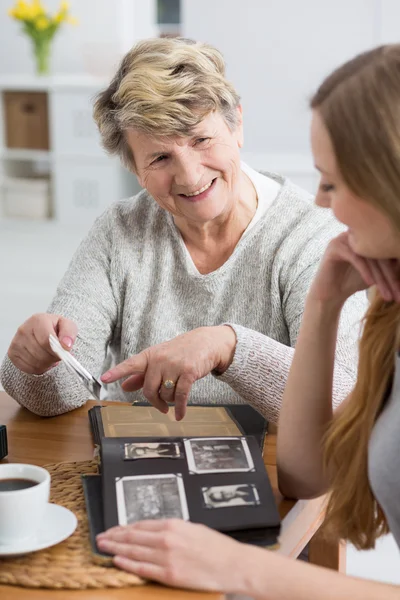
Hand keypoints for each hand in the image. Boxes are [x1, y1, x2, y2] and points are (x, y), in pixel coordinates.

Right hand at [7, 313, 77, 374]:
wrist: (42, 330)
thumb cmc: (55, 328)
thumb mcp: (67, 325)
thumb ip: (69, 333)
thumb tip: (66, 344)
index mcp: (38, 320)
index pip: (46, 341)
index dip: (57, 351)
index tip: (63, 352)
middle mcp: (24, 330)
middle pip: (41, 354)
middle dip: (53, 358)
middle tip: (58, 355)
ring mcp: (16, 342)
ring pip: (35, 363)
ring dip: (47, 364)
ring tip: (50, 356)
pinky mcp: (12, 353)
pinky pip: (28, 368)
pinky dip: (38, 368)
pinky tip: (42, 360)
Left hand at [96, 519, 245, 592]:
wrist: (233, 564)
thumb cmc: (216, 547)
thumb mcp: (193, 528)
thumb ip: (173, 529)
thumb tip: (155, 532)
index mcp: (173, 525)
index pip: (141, 525)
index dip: (123, 527)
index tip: (113, 529)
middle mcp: (167, 538)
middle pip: (133, 537)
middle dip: (114, 537)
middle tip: (100, 537)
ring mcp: (167, 557)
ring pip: (134, 551)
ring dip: (116, 549)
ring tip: (104, 548)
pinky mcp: (170, 574)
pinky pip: (143, 568)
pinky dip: (128, 564)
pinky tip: (117, 561)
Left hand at [101, 325, 235, 419]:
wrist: (205, 342)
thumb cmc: (180, 352)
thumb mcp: (159, 359)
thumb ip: (141, 374)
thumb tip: (124, 386)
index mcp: (150, 356)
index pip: (131, 364)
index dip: (117, 372)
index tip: (104, 379)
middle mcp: (160, 359)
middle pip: (149, 389)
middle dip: (155, 401)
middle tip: (161, 406)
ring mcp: (175, 365)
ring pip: (165, 394)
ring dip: (170, 400)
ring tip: (176, 395)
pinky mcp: (189, 372)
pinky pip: (180, 396)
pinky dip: (180, 408)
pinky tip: (180, 415)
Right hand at [310, 232, 399, 305]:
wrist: (329, 293)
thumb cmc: (352, 282)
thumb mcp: (376, 273)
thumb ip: (391, 266)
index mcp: (366, 237)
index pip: (387, 251)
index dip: (397, 270)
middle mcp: (356, 234)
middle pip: (379, 253)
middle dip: (390, 277)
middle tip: (398, 294)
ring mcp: (344, 238)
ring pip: (369, 256)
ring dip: (380, 278)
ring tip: (387, 295)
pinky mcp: (334, 246)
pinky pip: (355, 258)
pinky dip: (365, 272)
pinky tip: (371, 285)